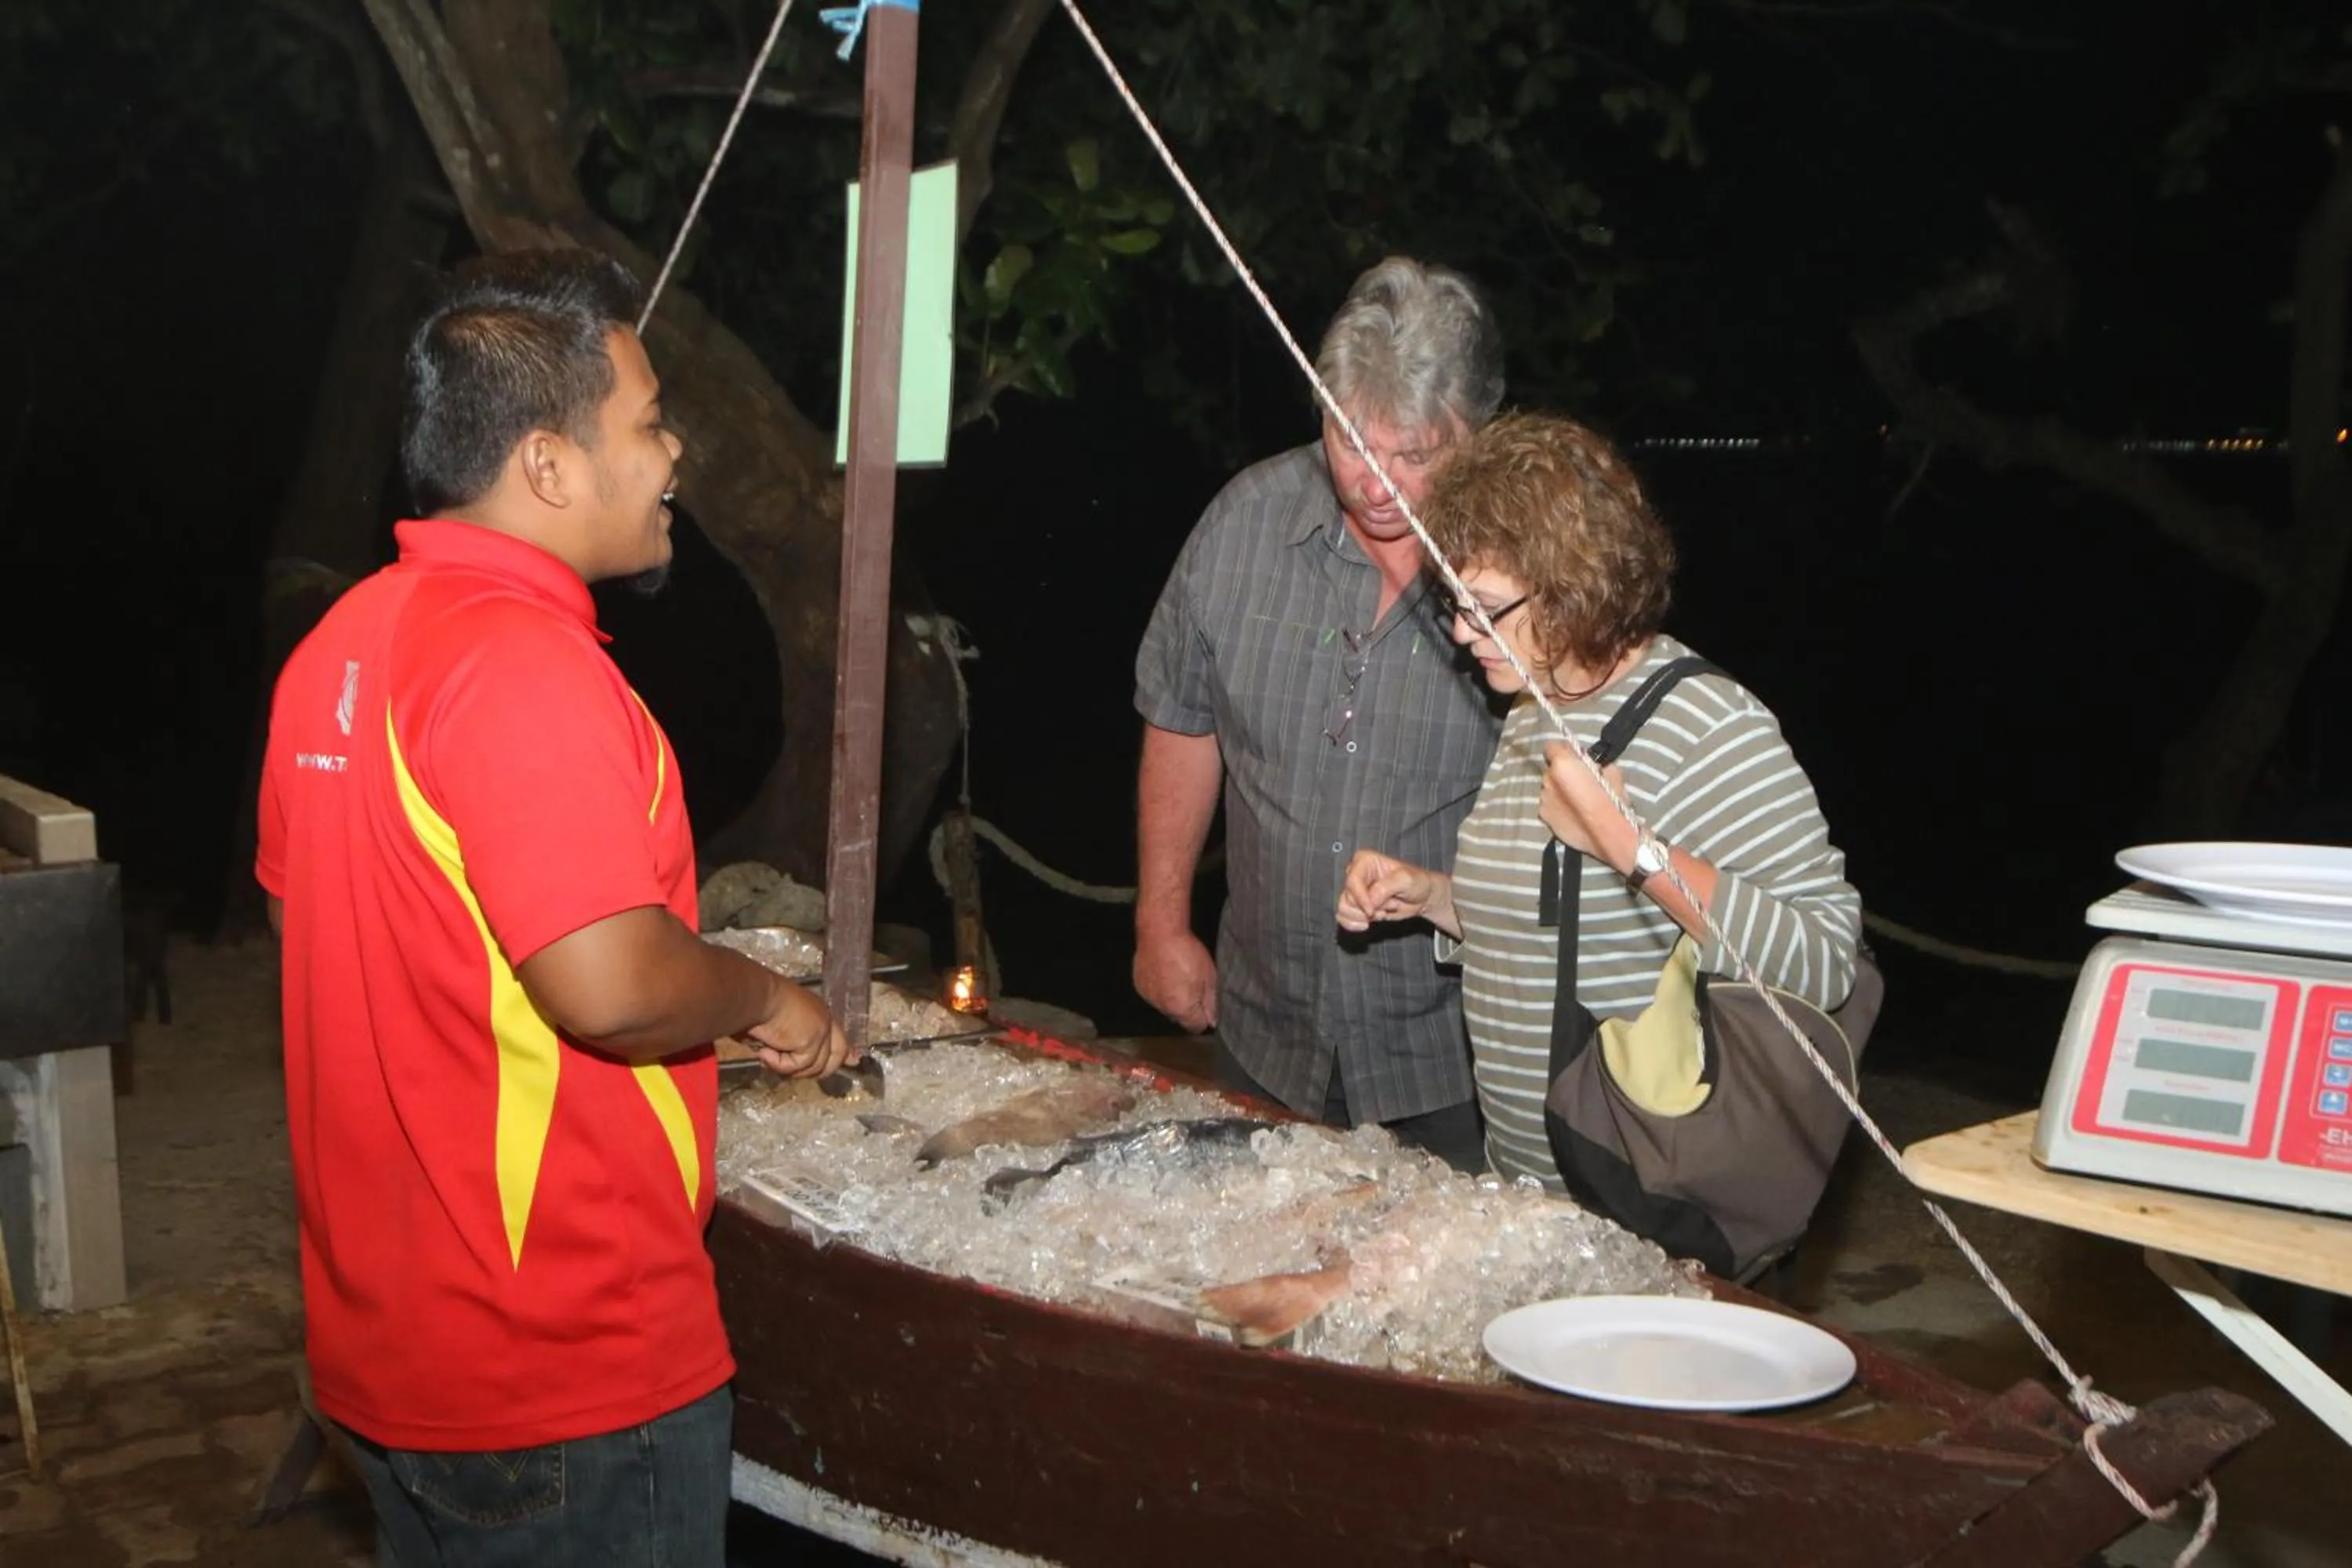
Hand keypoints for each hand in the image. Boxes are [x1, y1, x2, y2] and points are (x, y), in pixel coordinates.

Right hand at [745, 982, 855, 1079]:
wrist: (755, 997)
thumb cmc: (756, 1006)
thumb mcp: (775, 1026)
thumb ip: (789, 1043)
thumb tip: (786, 1055)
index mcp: (817, 1012)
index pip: (839, 1035)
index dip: (845, 1051)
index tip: (851, 1061)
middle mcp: (824, 1019)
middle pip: (837, 1054)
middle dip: (822, 1069)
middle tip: (794, 1071)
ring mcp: (822, 1030)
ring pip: (815, 1066)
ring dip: (788, 1067)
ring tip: (768, 1054)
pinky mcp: (813, 1041)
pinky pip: (799, 1065)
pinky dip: (779, 1064)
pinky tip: (765, 1052)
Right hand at [1134, 928, 1216, 1031]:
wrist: (1159, 933)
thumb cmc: (1188, 952)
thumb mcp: (1209, 976)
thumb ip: (1211, 1002)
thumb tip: (1213, 1020)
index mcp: (1182, 1009)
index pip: (1196, 1026)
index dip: (1204, 1017)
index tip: (1206, 1004)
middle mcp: (1163, 1008)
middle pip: (1180, 1017)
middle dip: (1188, 1008)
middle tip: (1194, 985)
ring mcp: (1149, 997)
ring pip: (1165, 1006)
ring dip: (1172, 998)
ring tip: (1177, 976)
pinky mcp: (1140, 986)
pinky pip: (1153, 994)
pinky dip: (1160, 988)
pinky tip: (1165, 972)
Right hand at [1337, 849, 1436, 930]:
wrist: (1422, 897)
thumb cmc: (1415, 882)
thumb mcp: (1406, 879)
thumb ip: (1386, 887)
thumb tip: (1370, 902)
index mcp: (1364, 860)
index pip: (1353, 880)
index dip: (1360, 898)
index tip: (1371, 910)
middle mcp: (1356, 874)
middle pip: (1348, 897)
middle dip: (1367, 909)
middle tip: (1385, 908)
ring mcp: (1355, 891)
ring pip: (1343, 908)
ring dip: (1362, 917)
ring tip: (1381, 913)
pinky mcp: (1356, 906)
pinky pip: (1343, 917)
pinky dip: (1353, 924)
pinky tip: (1366, 924)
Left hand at [1539, 743, 1635, 869]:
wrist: (1609, 835)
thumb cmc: (1612, 801)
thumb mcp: (1612, 772)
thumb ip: (1596, 764)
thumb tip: (1591, 765)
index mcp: (1563, 764)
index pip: (1551, 747)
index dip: (1563, 751)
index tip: (1574, 758)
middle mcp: (1548, 780)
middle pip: (1551, 770)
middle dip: (1562, 773)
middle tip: (1579, 782)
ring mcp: (1543, 800)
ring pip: (1549, 789)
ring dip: (1559, 791)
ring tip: (1576, 802)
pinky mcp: (1544, 818)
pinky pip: (1548, 806)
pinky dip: (1557, 807)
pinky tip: (1571, 815)